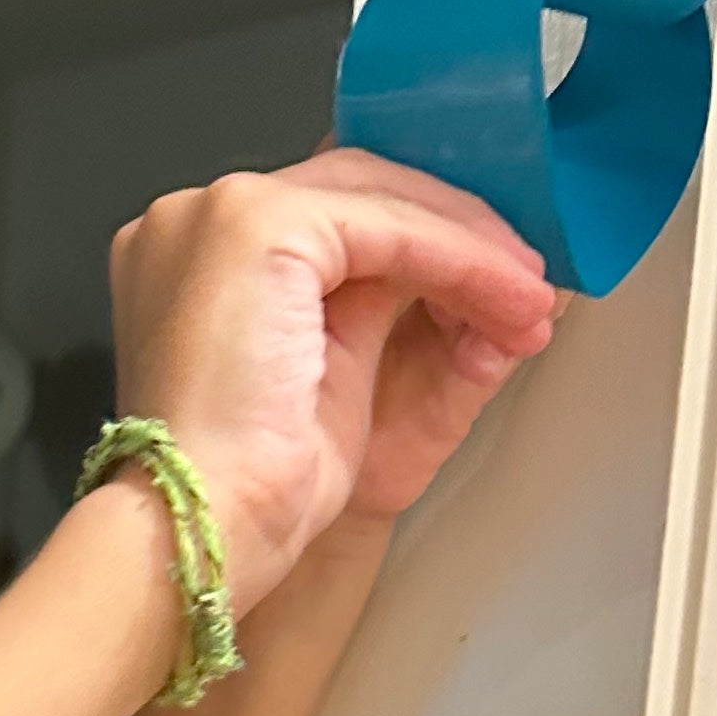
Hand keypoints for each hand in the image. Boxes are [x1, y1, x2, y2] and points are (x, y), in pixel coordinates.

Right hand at [107, 150, 553, 610]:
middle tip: (525, 281)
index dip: (416, 234)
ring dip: (471, 250)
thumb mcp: (323, 371)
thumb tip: (459, 273)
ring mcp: (218, 213)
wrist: (205, 527)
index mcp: (188, 255)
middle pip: (353, 188)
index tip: (490, 273)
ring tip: (528, 303)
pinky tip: (505, 299)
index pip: (323, 209)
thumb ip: (369, 307)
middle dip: (453, 233)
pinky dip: (460, 261)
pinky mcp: (256, 225)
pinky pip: (391, 227)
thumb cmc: (243, 485)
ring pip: (378, 200)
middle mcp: (192, 219)